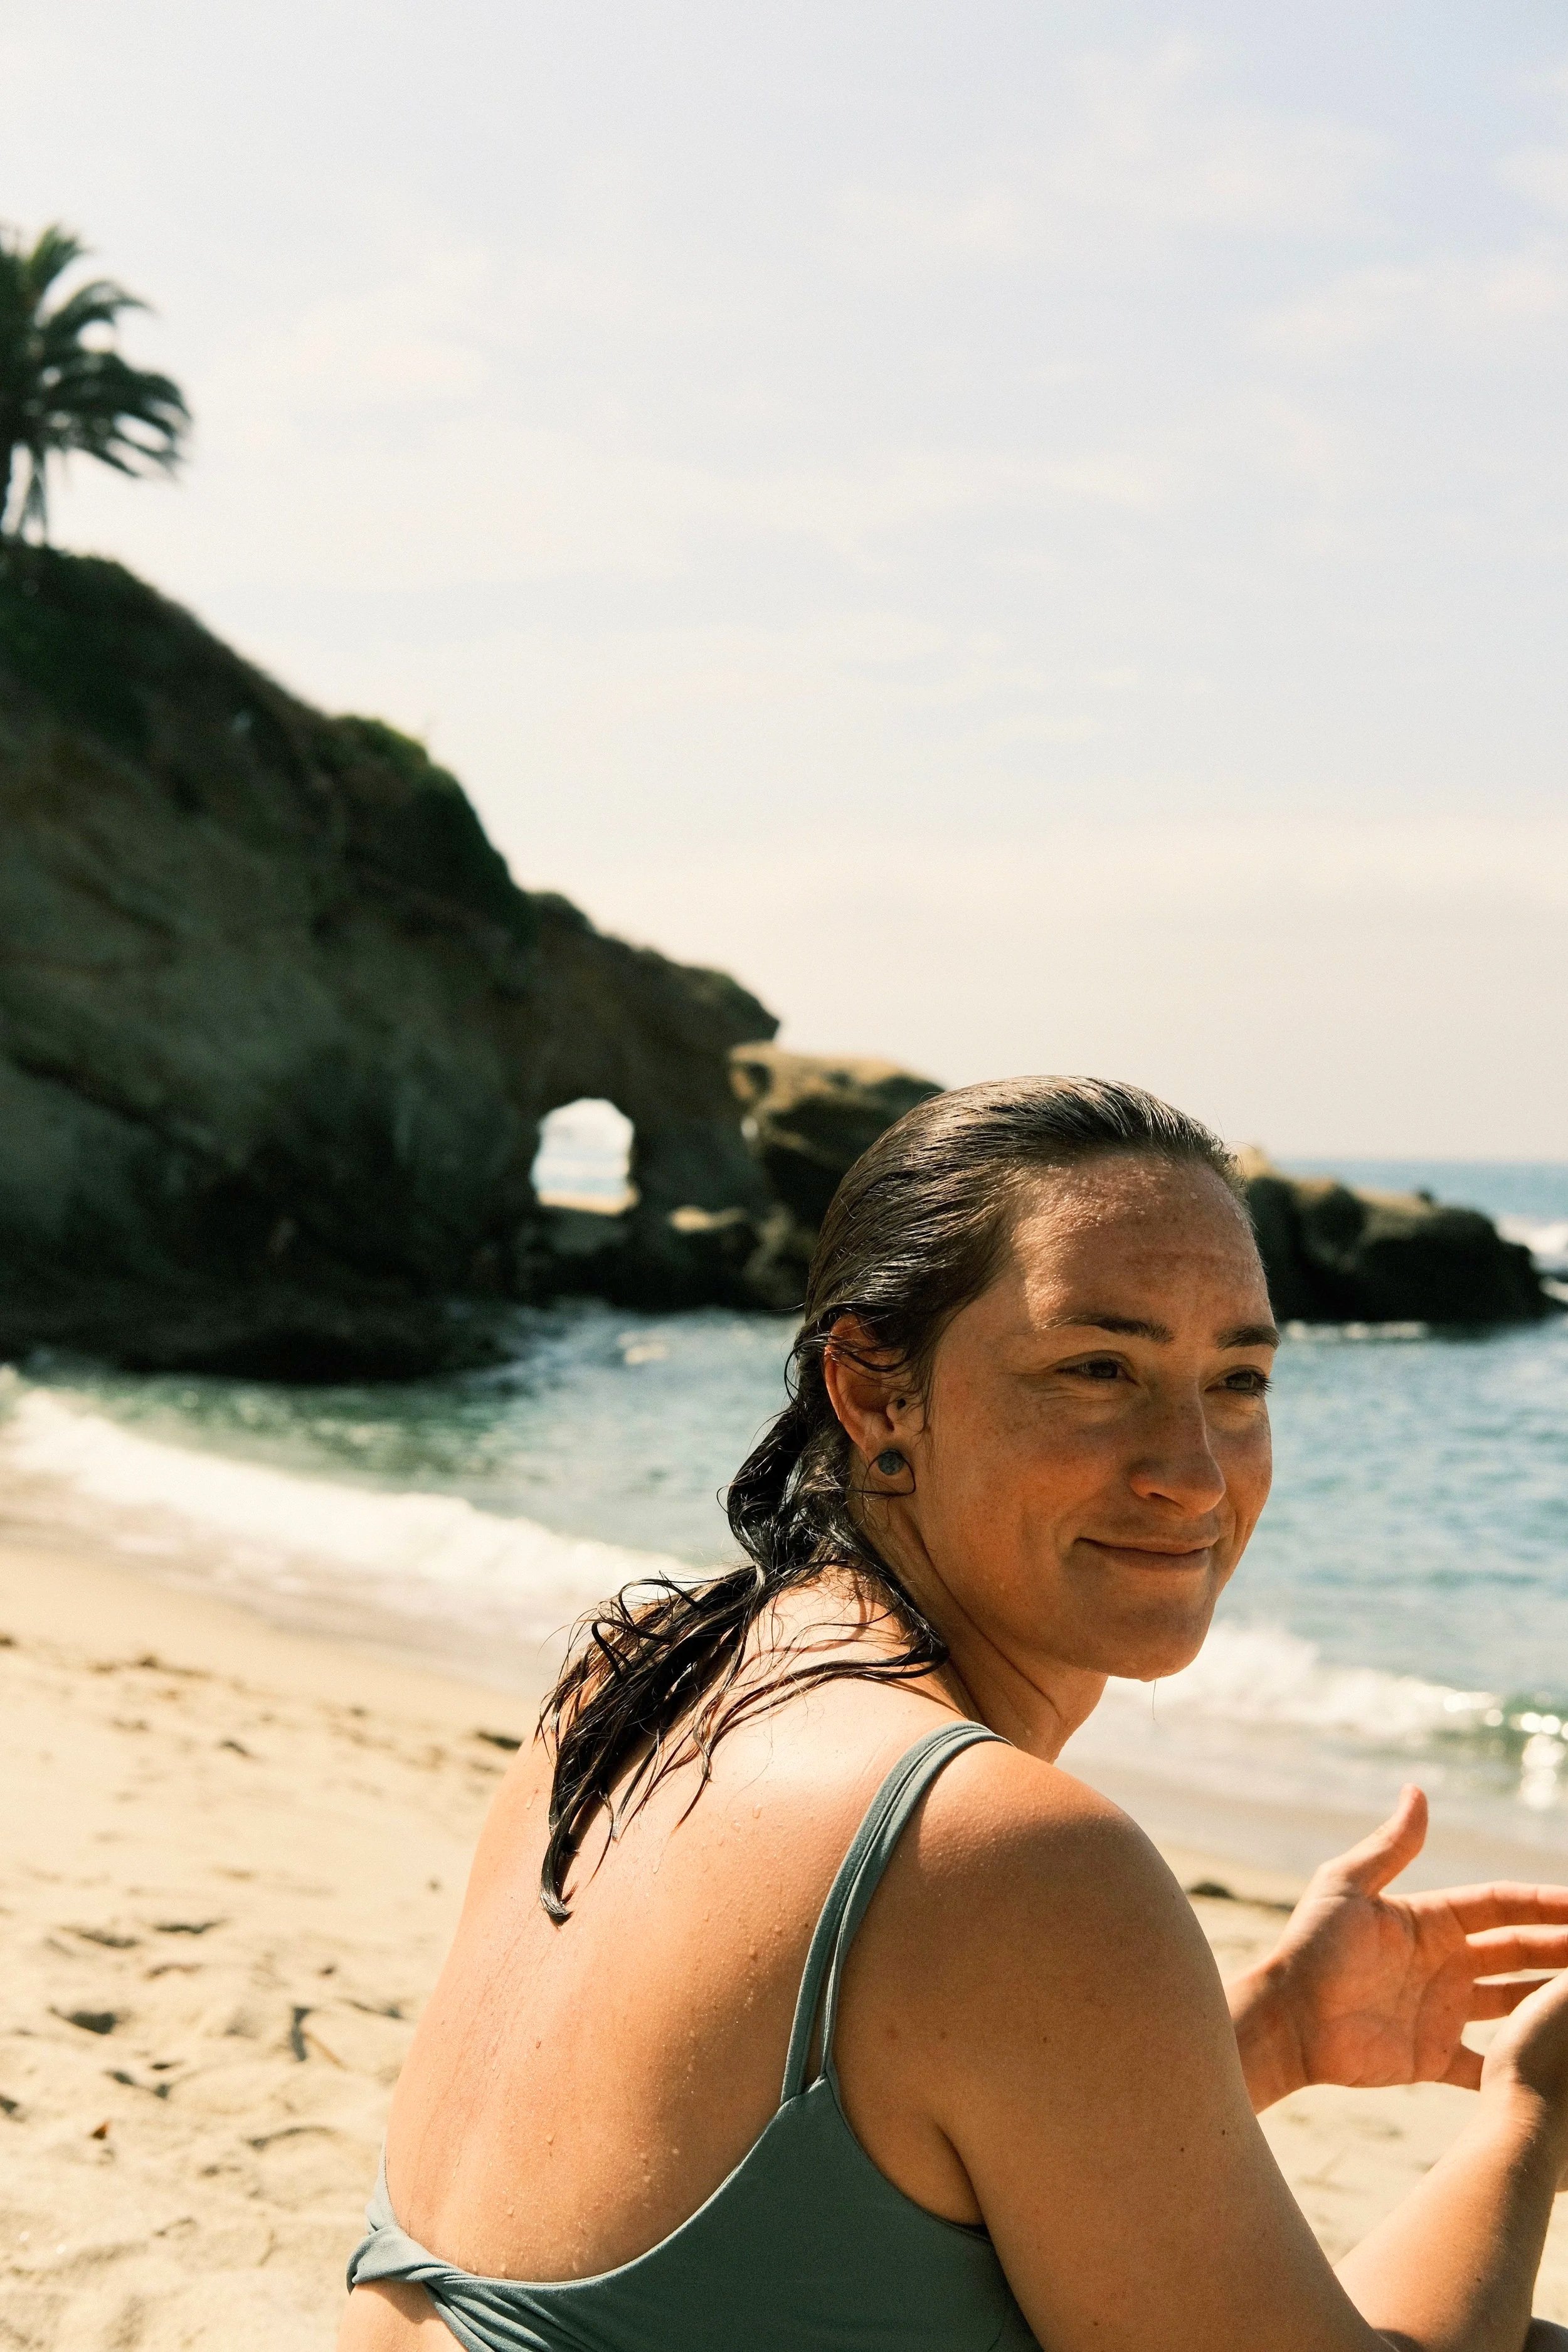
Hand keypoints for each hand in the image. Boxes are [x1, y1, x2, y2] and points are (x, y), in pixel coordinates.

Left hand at [1226, 1785, 1567, 2110]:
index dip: (1544, 1904)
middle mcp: (1444, 1964)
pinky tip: (1552, 2065)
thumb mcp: (1347, 1886)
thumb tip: (1417, 1791)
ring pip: (1513, 2005)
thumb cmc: (1312, 1948)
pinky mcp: (1434, 2058)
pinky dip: (1518, 2068)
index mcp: (1429, 1921)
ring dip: (1549, 2003)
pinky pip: (1487, 2067)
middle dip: (1562, 1950)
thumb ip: (1390, 1847)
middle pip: (1518, 1953)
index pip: (1500, 1907)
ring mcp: (1442, 2012)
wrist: (1287, 2020)